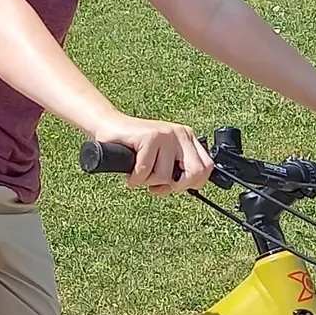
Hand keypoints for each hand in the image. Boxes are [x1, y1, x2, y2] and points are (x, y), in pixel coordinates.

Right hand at [91, 114, 214, 194]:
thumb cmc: (135, 148)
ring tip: (139, 173)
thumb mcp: (163, 157)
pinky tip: (130, 173)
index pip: (206, 167)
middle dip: (174, 186)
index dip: (193, 184)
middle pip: (194, 173)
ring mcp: (165, 134)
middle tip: (157, 185)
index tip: (175, 186)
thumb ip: (178, 168)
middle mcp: (180, 134)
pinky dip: (134, 179)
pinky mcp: (149, 136)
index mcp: (187, 138)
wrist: (109, 126)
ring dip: (147, 182)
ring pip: (165, 176)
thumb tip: (191, 188)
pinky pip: (145, 171)